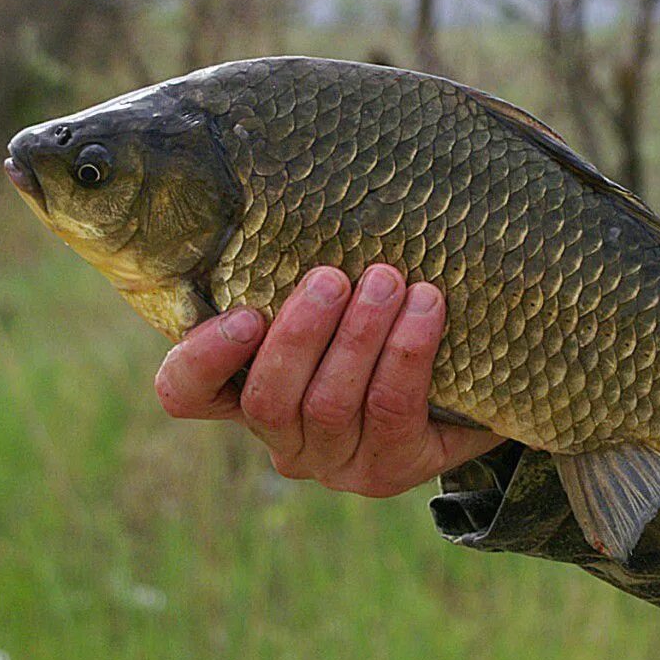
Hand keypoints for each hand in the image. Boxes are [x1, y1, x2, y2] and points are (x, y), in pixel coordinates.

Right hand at [154, 265, 504, 497]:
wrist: (472, 384)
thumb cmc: (385, 326)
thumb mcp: (337, 302)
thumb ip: (305, 276)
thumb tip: (297, 192)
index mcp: (247, 394)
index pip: (187, 394)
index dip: (202, 359)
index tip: (244, 314)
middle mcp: (284, 438)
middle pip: (269, 399)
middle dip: (301, 334)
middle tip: (332, 277)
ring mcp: (336, 461)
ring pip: (330, 403)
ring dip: (359, 336)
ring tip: (389, 281)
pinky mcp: (392, 467)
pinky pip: (391, 409)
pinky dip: (407, 353)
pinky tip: (426, 309)